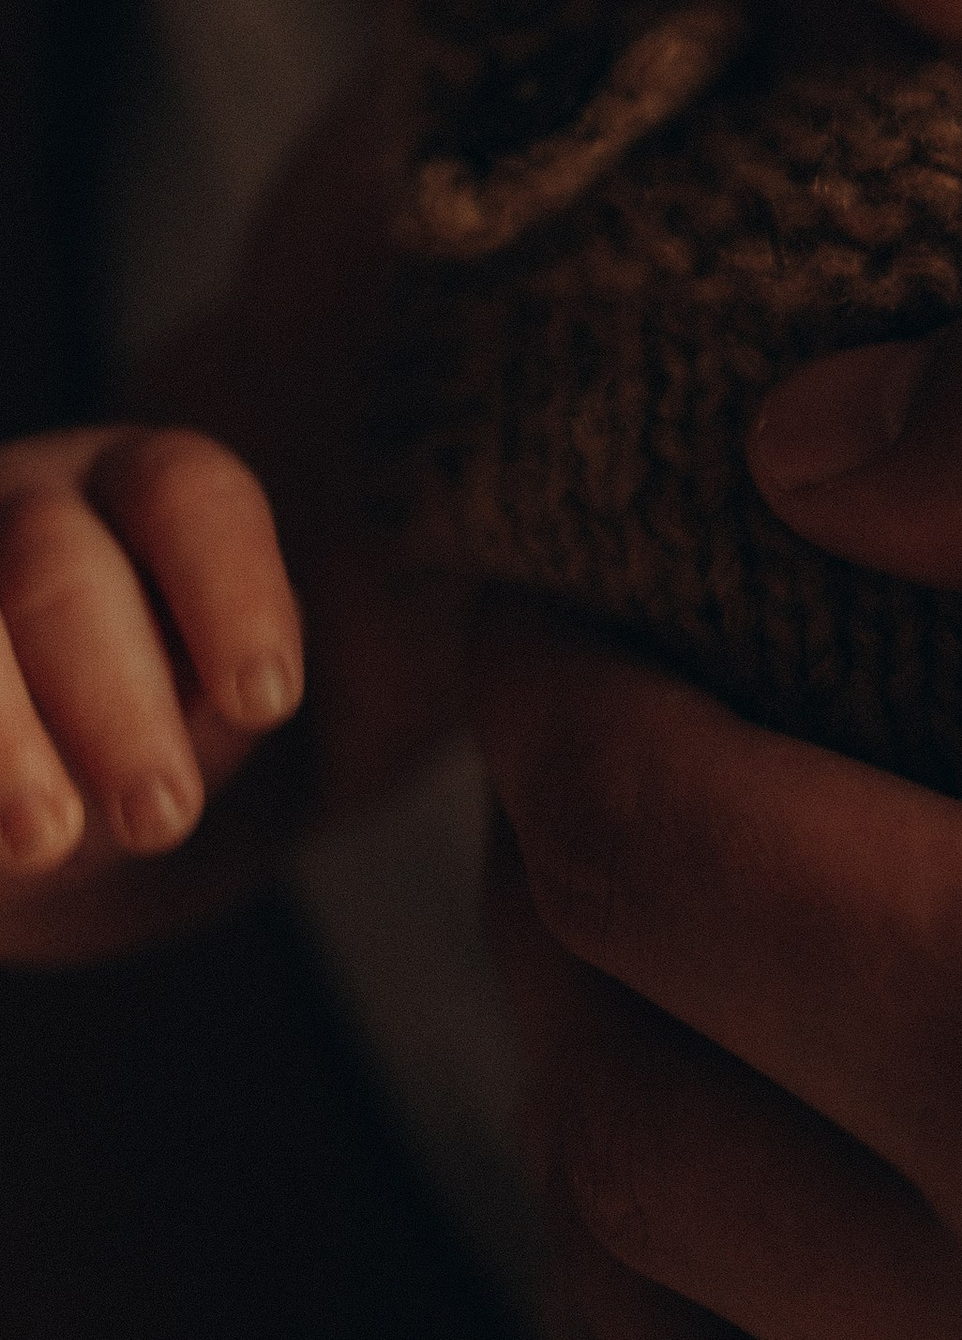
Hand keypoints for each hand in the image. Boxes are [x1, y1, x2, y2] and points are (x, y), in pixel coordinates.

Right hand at [4, 75, 469, 961]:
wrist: (49, 826)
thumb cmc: (195, 752)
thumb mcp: (270, 706)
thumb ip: (341, 669)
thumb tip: (529, 692)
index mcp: (153, 498)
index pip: (192, 497)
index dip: (230, 587)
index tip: (273, 697)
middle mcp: (32, 518)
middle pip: (59, 567)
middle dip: (112, 693)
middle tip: (163, 813)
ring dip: (1, 738)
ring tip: (47, 842)